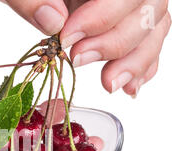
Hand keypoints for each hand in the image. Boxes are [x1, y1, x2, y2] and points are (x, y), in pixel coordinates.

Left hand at [1, 0, 170, 96]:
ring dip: (135, 61)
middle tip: (79, 59)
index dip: (104, 16)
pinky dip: (141, 66)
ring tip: (108, 84)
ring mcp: (128, 4)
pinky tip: (127, 86)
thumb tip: (52, 19)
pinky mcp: (126, 23)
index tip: (69, 38)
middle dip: (117, 41)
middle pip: (150, 8)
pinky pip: (149, 42)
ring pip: (155, 27)